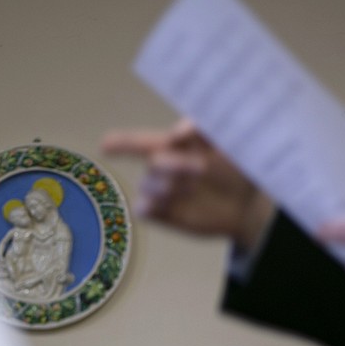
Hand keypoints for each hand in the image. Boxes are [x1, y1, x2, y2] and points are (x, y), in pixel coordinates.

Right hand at [101, 119, 273, 250]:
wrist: (245, 202)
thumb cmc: (235, 166)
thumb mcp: (226, 142)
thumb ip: (201, 131)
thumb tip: (176, 133)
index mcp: (171, 147)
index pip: (137, 141)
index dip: (119, 141)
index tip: (99, 142)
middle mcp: (161, 168)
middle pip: (155, 163)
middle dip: (178, 165)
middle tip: (203, 168)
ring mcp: (159, 192)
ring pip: (146, 186)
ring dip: (169, 187)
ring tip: (194, 189)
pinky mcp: (162, 214)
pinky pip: (143, 209)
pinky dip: (150, 207)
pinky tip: (170, 207)